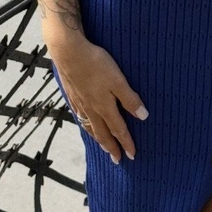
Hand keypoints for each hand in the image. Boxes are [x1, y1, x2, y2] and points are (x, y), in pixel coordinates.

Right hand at [49, 33, 148, 163]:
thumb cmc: (95, 63)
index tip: (132, 155)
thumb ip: (129, 98)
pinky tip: (85, 123)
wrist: (68, 52)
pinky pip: (80, 117)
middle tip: (117, 160)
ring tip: (103, 147)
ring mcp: (80, 103)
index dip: (126, 143)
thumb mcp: (118, 80)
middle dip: (111, 147)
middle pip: (102, 133)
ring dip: (98, 139)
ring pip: (90, 126)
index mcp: (104, 106)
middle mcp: (91, 108)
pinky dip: (86, 126)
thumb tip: (143, 117)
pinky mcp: (72, 94)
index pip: (118, 130)